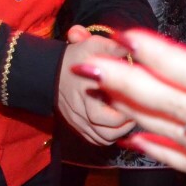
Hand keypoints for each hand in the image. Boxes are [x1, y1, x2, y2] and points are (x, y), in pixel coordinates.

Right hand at [58, 27, 133, 144]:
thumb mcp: (93, 45)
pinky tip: (116, 125)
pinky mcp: (77, 126)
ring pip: (103, 139)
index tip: (137, 100)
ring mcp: (78, 120)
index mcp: (87, 91)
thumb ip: (113, 47)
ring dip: (119, 132)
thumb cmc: (76, 57)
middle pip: (107, 131)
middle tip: (135, 110)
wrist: (49, 70)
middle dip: (125, 124)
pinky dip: (109, 136)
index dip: (127, 112)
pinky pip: (96, 140)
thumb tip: (132, 46)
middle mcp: (81, 110)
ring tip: (128, 117)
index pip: (109, 115)